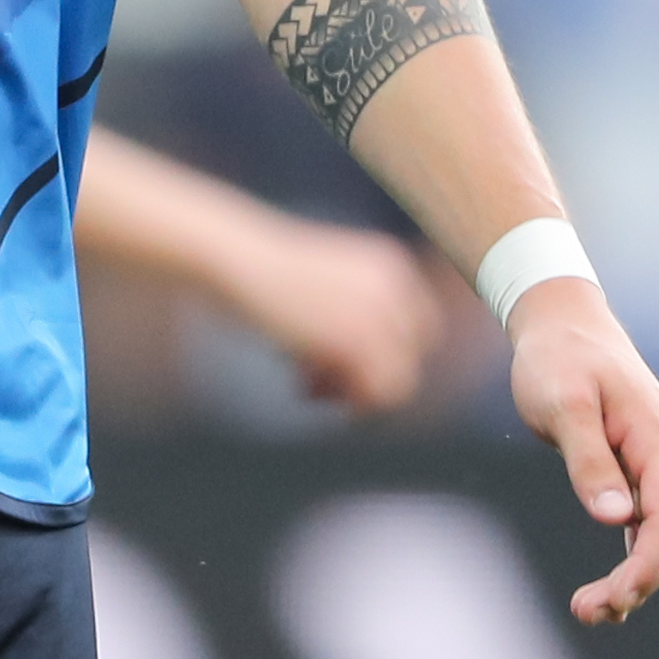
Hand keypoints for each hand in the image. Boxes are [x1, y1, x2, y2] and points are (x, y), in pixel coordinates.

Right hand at [229, 218, 443, 413]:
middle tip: (320, 380)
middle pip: (410, 358)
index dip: (389, 355)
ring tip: (305, 385)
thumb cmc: (266, 272)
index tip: (345, 365)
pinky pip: (375, 392)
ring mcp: (379, 312)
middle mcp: (396, 286)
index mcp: (392, 264)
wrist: (236, 258)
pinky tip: (299, 385)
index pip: (422, 329)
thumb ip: (356, 315)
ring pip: (399, 381)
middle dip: (370, 376)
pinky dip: (343, 400)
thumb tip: (378, 376)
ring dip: (354, 393)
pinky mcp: (355, 339)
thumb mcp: (325, 286)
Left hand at [505, 278, 658, 624]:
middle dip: (638, 582)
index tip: (610, 600)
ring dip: (637, 578)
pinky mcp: (646, 469)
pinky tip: (608, 590)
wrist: (563, 324)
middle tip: (586, 612)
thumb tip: (615, 520)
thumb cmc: (559, 360)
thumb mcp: (564, 404)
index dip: (646, 568)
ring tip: (589, 610)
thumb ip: (589, 460)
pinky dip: (634, 559)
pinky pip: (651, 524)